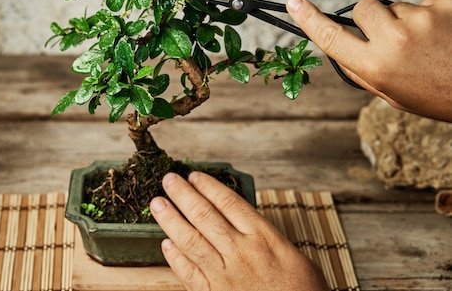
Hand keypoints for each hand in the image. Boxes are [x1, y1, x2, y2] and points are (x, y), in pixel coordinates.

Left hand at [150, 172, 327, 290]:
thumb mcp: (293, 255)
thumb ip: (265, 236)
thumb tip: (243, 220)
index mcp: (263, 238)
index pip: (228, 203)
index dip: (208, 186)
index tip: (194, 175)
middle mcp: (241, 252)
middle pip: (204, 215)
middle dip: (183, 195)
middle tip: (168, 180)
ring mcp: (225, 275)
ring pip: (190, 241)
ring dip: (171, 220)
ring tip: (157, 204)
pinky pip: (188, 273)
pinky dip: (175, 258)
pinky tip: (165, 244)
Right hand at [286, 0, 451, 121]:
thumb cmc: (439, 96)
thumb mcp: (393, 94)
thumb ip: (363, 69)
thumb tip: (340, 47)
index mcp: (376, 67)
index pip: (330, 38)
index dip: (309, 20)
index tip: (294, 3)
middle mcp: (394, 40)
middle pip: (363, 8)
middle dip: (372, 19)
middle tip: (395, 38)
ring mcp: (422, 18)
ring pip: (397, 6)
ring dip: (407, 19)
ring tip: (432, 42)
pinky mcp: (447, 3)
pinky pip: (428, 0)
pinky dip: (435, 14)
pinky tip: (448, 34)